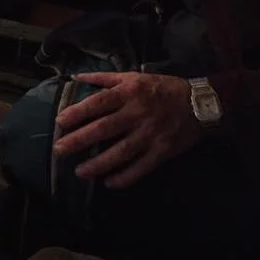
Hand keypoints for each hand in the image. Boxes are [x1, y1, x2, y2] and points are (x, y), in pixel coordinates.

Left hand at [52, 72, 200, 189]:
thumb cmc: (162, 88)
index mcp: (129, 92)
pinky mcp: (163, 150)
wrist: (200, 102)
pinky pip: (142, 167)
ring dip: (98, 164)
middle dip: (79, 141)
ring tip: (79, 172)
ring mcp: (150, 134)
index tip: (59, 122)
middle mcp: (137, 113)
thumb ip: (105, 78)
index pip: (98, 103)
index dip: (78, 112)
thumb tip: (77, 77)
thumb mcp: (134, 76)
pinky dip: (126, 177)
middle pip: (104, 129)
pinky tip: (109, 183)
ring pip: (120, 152)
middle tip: (59, 150)